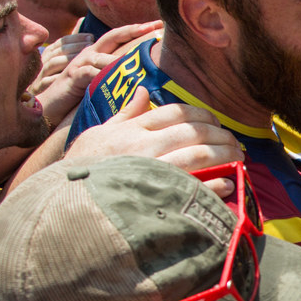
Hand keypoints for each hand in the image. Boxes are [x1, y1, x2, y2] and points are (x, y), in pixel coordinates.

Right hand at [33, 21, 161, 127]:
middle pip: (112, 36)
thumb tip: (143, 76)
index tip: (158, 24)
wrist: (51, 106)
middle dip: (133, 30)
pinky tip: (117, 75)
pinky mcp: (72, 77)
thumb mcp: (101, 82)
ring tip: (142, 54)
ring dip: (122, 54)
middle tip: (154, 27)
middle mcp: (89, 54)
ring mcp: (80, 64)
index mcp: (97, 53)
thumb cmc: (78, 95)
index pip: (119, 36)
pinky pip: (89, 72)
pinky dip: (102, 73)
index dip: (137, 29)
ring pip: (102, 54)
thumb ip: (116, 74)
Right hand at [64, 87, 243, 189]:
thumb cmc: (80, 171)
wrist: (63, 207)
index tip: (215, 122)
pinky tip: (228, 183)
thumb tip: (144, 92)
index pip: (176, 112)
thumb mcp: (97, 136)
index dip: (202, 115)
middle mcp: (142, 146)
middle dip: (220, 135)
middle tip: (234, 143)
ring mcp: (150, 172)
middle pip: (194, 131)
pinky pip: (195, 187)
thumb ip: (125, 114)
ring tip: (238, 159)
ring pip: (199, 155)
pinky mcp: (157, 198)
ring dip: (225, 156)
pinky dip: (216, 184)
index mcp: (130, 129)